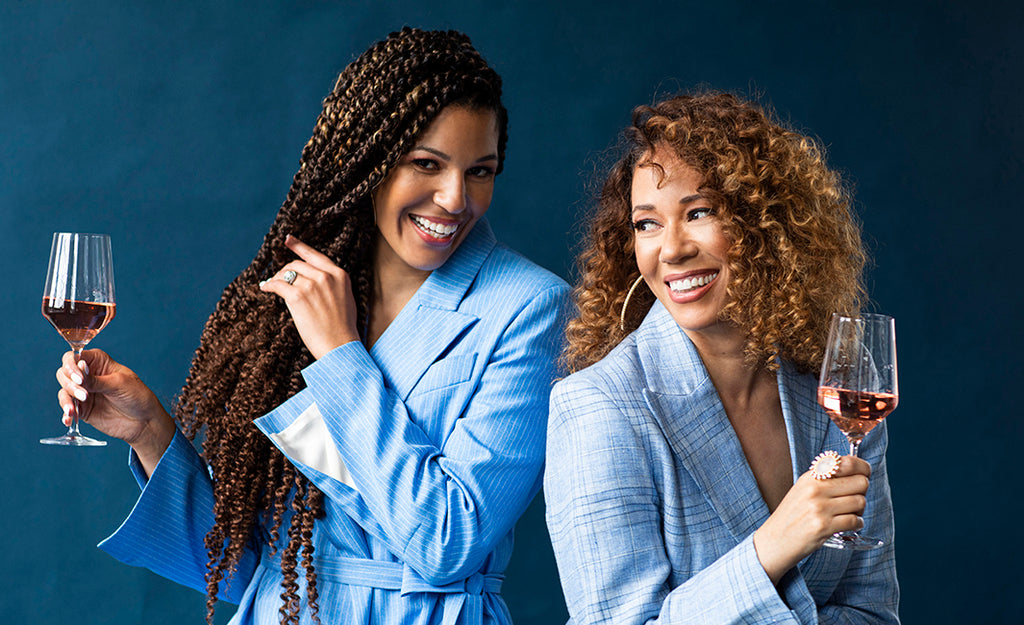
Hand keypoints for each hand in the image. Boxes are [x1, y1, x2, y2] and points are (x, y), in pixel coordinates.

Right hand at [56, 349, 175, 474]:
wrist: (144, 421)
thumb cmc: (137, 396)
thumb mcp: (119, 384)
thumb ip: (96, 380)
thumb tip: (77, 371)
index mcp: (98, 362)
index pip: (75, 357)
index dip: (71, 365)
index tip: (78, 378)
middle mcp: (88, 375)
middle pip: (64, 373)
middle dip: (70, 384)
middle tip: (84, 395)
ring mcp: (83, 392)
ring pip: (64, 390)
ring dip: (66, 400)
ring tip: (73, 411)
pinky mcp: (82, 409)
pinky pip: (67, 408)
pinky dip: (66, 413)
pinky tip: (68, 419)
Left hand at [259, 235, 359, 358]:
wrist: (340, 345)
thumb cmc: (342, 327)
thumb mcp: (345, 297)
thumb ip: (332, 283)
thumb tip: (310, 277)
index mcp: (339, 274)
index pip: (315, 255)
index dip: (299, 246)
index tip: (288, 239)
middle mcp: (326, 276)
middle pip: (297, 264)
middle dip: (285, 271)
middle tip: (278, 279)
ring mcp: (312, 285)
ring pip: (286, 274)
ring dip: (276, 279)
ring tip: (271, 285)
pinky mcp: (298, 297)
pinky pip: (277, 285)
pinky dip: (269, 286)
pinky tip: (265, 288)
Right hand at [752, 455, 870, 583]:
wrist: (775, 540)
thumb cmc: (792, 516)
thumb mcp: (803, 490)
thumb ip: (826, 480)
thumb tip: (857, 473)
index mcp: (811, 477)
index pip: (847, 462)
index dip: (862, 468)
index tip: (864, 475)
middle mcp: (815, 489)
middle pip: (860, 482)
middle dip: (862, 492)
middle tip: (853, 500)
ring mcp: (819, 507)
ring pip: (860, 502)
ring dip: (859, 511)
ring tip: (848, 515)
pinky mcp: (823, 526)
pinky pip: (854, 521)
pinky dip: (856, 524)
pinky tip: (848, 525)